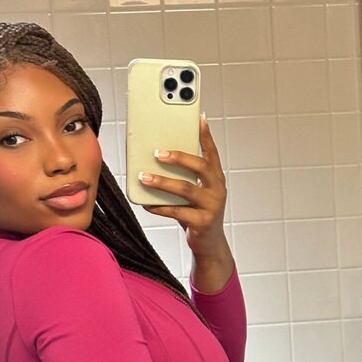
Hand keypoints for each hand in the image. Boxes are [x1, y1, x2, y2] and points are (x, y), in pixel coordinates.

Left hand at [139, 115, 227, 254]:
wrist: (209, 244)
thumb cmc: (199, 213)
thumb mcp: (196, 192)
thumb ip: (185, 176)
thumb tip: (157, 157)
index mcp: (216, 178)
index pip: (212, 152)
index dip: (206, 135)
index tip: (199, 118)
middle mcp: (217, 190)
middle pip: (199, 167)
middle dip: (178, 158)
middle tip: (158, 153)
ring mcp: (212, 207)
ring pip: (185, 189)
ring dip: (162, 182)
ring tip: (144, 176)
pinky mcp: (202, 223)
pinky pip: (177, 212)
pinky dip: (160, 207)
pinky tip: (146, 204)